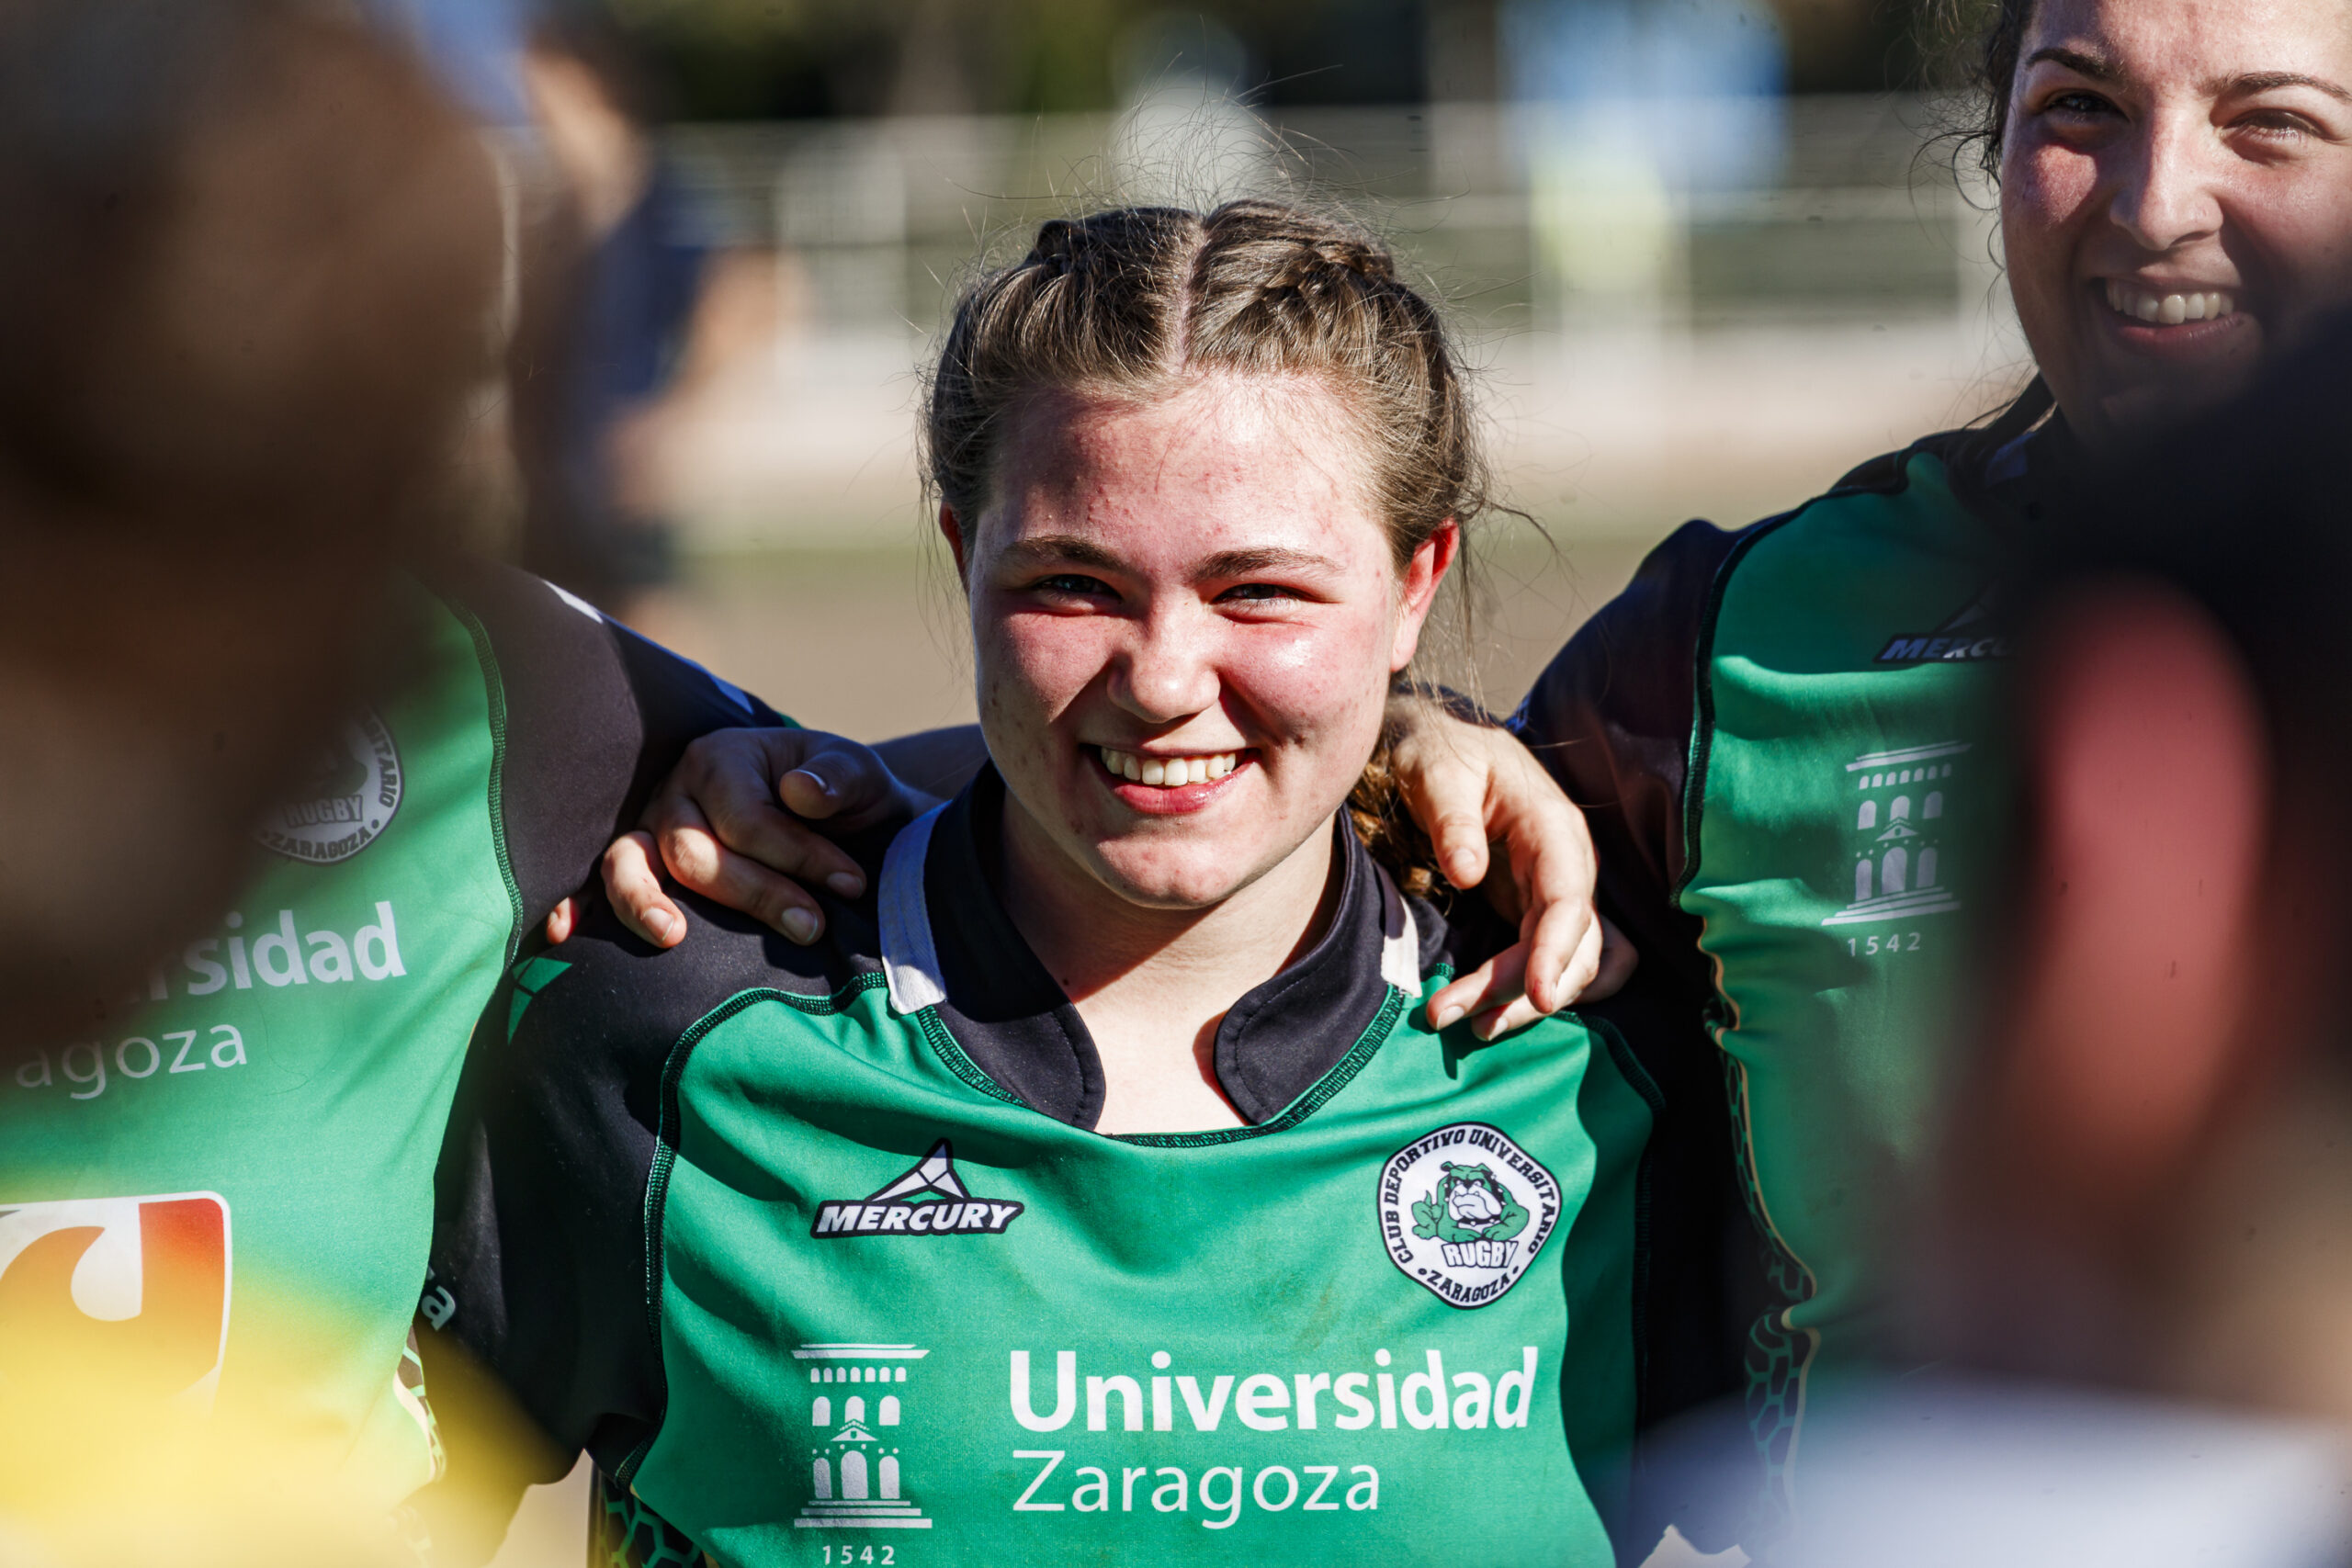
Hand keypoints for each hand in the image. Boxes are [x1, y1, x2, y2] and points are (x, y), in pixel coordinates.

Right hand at [549, 728, 932, 949]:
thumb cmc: (841, 797)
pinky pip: (596, 886)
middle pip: (693, 852)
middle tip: (813, 927)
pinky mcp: (640, 869)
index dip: (799, 856)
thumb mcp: (858, 775)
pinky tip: (565, 937)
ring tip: (673, 937)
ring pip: (631, 866)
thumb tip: (799, 793)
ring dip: (645, 903)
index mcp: (721, 757)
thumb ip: (838, 779)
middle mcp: (674, 791)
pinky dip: (575, 907)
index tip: (851, 884)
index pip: (746, 818)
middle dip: (756, 893)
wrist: (839, 823)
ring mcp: (649, 830)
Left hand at [1387, 699, 1636, 1037]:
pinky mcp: (1539, 908)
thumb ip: (1451, 818)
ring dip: (1525, 1000)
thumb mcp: (1437, 773)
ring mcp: (1559, 889)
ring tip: (1468, 1024)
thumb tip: (1466, 871)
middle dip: (1521, 988)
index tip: (1540, 997)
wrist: (1447, 747)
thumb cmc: (1442, 754)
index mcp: (1552, 827)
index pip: (1570, 901)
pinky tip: (1498, 1014)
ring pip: (1571, 962)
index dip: (1558, 953)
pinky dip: (1536, 991)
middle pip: (1573, 944)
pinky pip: (1557, 960)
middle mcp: (1569, 864)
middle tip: (1451, 1014)